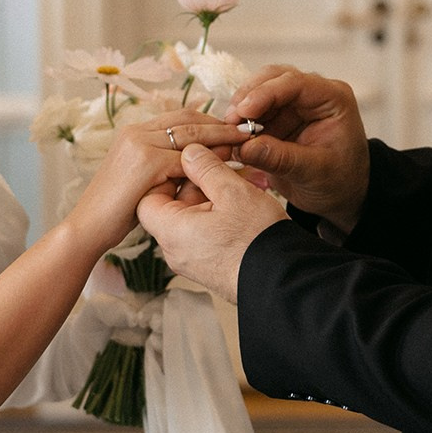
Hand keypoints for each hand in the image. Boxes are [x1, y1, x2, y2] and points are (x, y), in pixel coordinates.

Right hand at [58, 112, 246, 256]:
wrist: (87, 227)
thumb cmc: (115, 211)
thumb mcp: (144, 181)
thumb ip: (164, 167)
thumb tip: (195, 165)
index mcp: (136, 131)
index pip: (181, 116)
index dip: (210, 120)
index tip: (234, 127)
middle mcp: (137, 131)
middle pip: (189, 119)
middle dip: (222, 124)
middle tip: (250, 129)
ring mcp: (140, 143)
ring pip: (192, 134)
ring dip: (222, 137)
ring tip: (247, 142)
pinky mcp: (146, 161)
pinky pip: (187, 157)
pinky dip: (211, 159)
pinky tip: (230, 164)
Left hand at [137, 145, 287, 302]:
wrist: (284, 280)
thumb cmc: (257, 239)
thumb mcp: (233, 192)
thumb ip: (206, 168)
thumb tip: (189, 152)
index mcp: (171, 231)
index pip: (147, 197)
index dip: (164, 175)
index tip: (189, 162)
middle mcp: (175, 250)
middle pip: (168, 207)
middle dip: (192, 183)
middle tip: (218, 166)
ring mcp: (190, 261)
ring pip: (188, 219)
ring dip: (207, 198)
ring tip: (234, 185)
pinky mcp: (207, 267)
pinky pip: (200, 234)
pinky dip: (214, 216)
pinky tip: (238, 205)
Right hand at [224, 67, 370, 229]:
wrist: (342, 195)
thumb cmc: (340, 181)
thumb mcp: (313, 173)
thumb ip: (281, 159)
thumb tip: (245, 147)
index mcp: (333, 99)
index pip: (295, 84)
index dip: (265, 93)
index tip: (243, 111)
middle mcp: (313, 94)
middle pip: (273, 79)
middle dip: (248, 98)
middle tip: (230, 121)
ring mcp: (294, 103)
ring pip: (258, 91)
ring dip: (241, 110)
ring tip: (228, 132)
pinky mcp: (279, 116)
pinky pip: (254, 111)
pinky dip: (241, 122)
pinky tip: (232, 137)